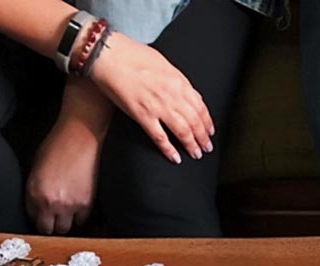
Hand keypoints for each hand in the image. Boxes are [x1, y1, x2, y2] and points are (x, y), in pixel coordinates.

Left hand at [25, 116, 101, 234]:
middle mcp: (50, 203)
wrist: (79, 138)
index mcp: (34, 192)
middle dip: (49, 224)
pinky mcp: (86, 204)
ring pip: (65, 228)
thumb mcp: (36, 169)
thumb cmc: (56, 147)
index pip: (32, 218)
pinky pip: (81, 220)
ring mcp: (69, 205)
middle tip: (53, 217)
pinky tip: (77, 204)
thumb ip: (34, 190)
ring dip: (64, 222)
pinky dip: (78, 215)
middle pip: (48, 229)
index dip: (37, 216)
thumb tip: (37, 205)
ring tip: (65, 211)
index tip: (42, 214)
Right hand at [87, 33, 212, 163]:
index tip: (210, 131)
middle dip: (203, 137)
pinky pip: (160, 137)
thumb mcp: (164, 63)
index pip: (200, 106)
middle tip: (206, 147)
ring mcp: (158, 106)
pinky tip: (175, 158)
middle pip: (194, 121)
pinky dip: (169, 150)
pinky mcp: (142, 115)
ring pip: (182, 131)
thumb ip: (178, 80)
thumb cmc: (132, 55)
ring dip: (191, 145)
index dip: (207, 122)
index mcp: (178, 81)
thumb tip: (190, 94)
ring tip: (196, 154)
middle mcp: (172, 95)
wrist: (110, 54)